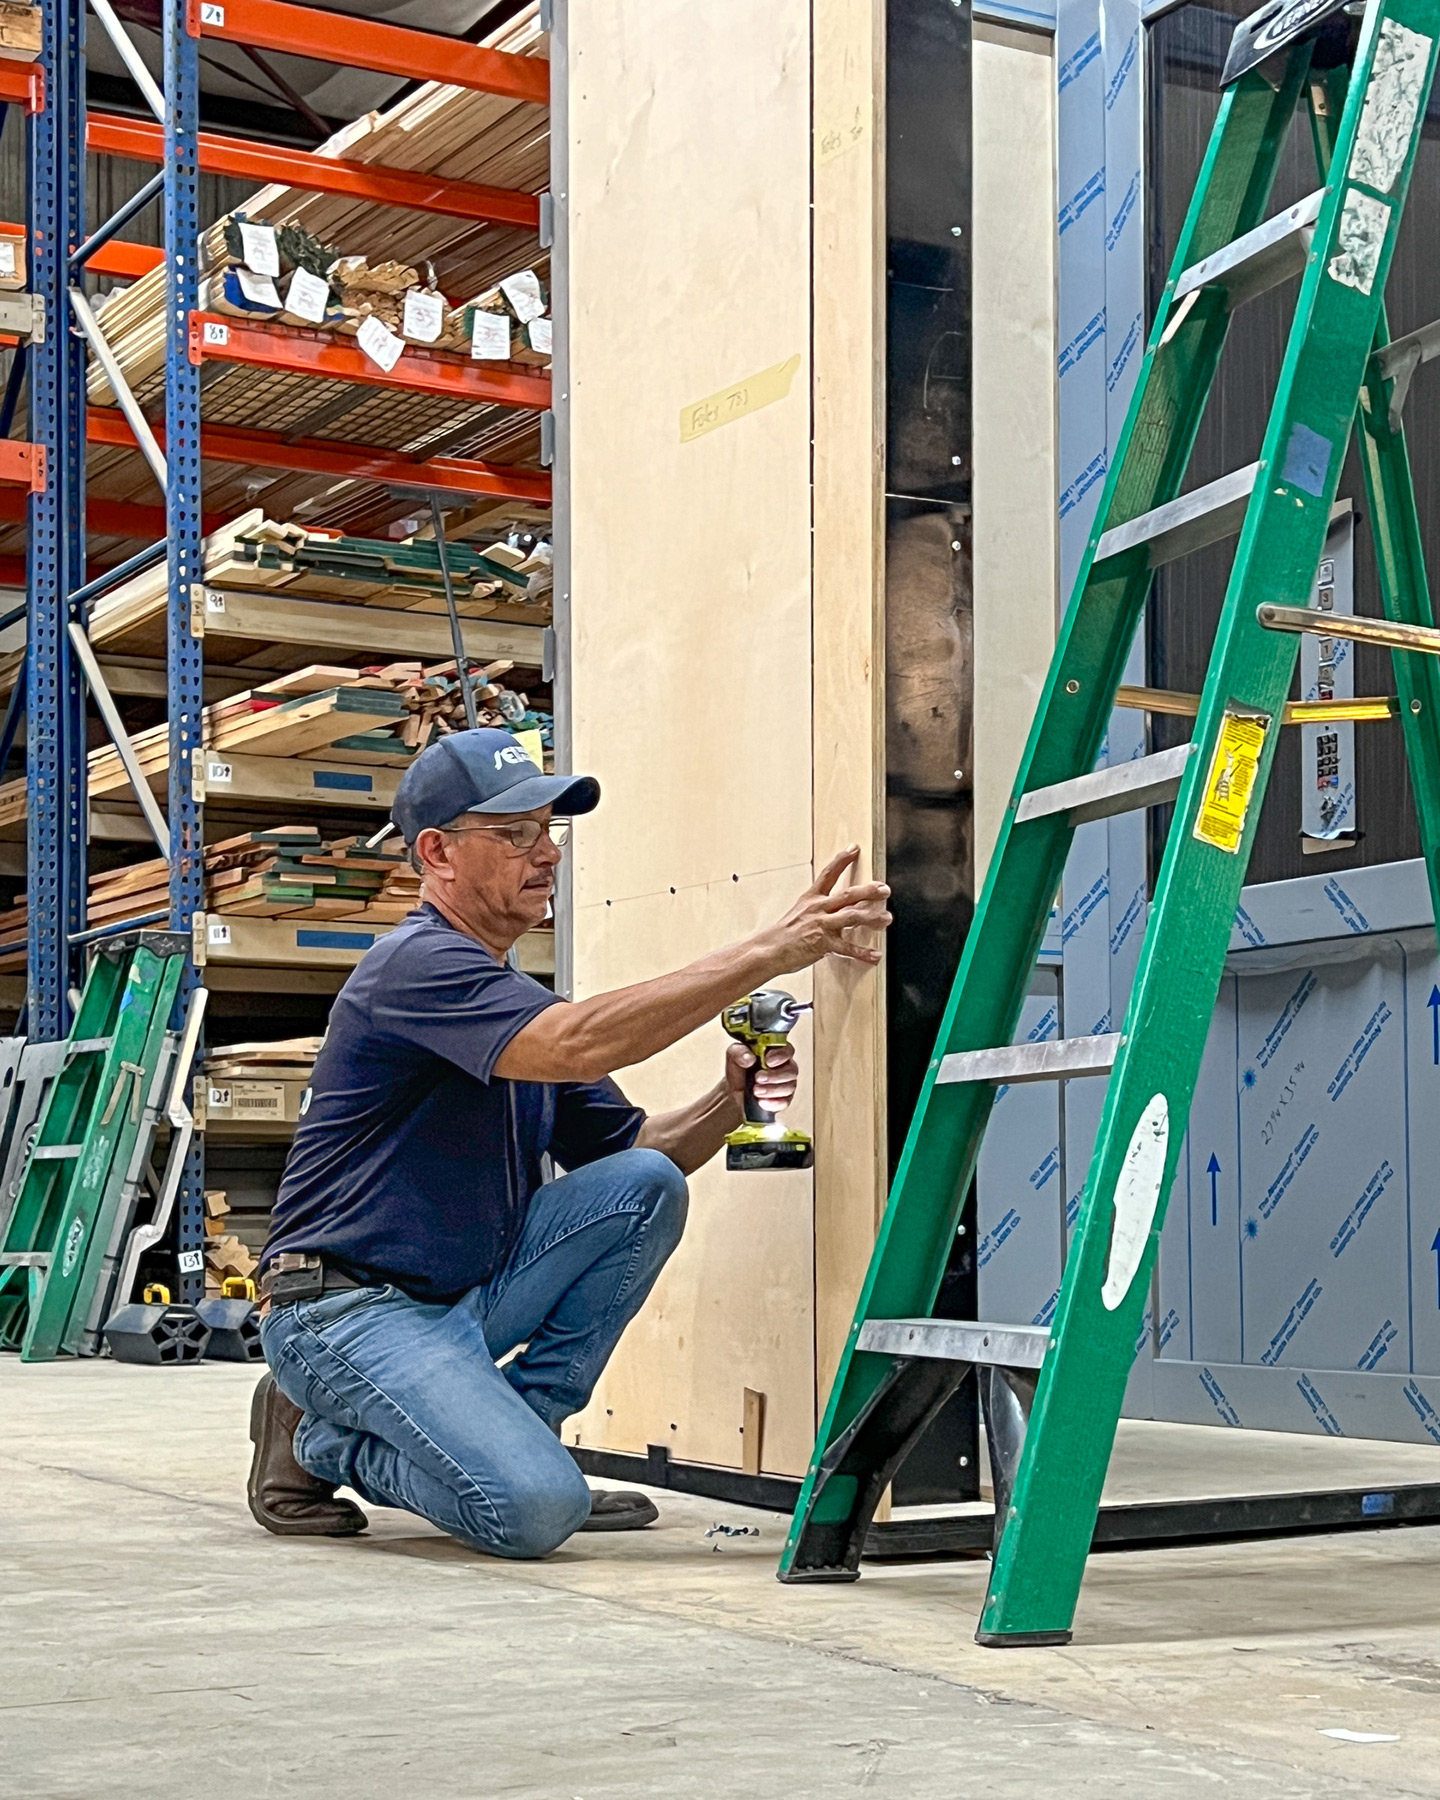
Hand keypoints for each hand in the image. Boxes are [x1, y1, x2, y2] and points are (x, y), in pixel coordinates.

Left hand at [725, 1038, 798, 1114]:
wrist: (735, 1090)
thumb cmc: (739, 1069)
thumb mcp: (734, 1056)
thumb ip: (739, 1052)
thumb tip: (749, 1057)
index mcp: (776, 1052)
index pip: (788, 1050)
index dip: (780, 1055)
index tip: (768, 1061)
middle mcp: (785, 1066)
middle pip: (792, 1070)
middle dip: (774, 1076)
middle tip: (758, 1078)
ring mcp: (787, 1083)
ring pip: (789, 1087)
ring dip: (772, 1090)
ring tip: (756, 1091)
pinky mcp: (784, 1099)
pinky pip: (785, 1102)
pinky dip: (773, 1103)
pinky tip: (761, 1101)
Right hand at [764, 847, 890, 971]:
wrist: (769, 950)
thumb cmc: (783, 934)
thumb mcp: (799, 913)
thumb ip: (819, 909)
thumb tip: (837, 907)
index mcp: (811, 899)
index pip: (828, 874)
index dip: (842, 860)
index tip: (854, 848)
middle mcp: (817, 909)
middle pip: (848, 895)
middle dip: (869, 890)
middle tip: (884, 889)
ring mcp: (821, 925)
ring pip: (852, 917)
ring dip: (872, 917)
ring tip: (886, 918)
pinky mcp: (823, 944)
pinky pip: (848, 948)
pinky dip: (863, 952)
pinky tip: (875, 955)